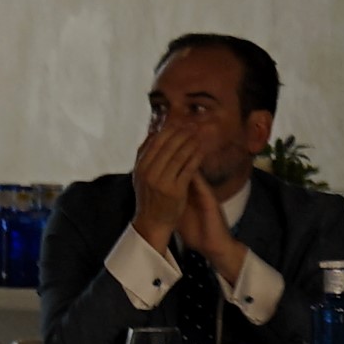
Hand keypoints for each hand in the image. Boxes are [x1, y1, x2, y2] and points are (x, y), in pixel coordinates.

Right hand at [127, 125, 197, 249]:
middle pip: (169, 146)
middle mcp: (149, 173)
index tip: (181, 122)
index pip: (156, 142)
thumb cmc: (149, 196)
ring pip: (179, 156)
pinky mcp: (175, 190)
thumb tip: (152, 133)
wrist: (152, 221)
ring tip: (200, 134)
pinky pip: (188, 169)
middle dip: (183, 133)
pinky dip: (196, 157)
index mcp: (140, 167)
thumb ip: (144, 155)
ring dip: (191, 143)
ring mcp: (162, 182)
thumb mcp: (140, 175)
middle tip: (194, 125)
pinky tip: (202, 150)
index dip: (169, 130)